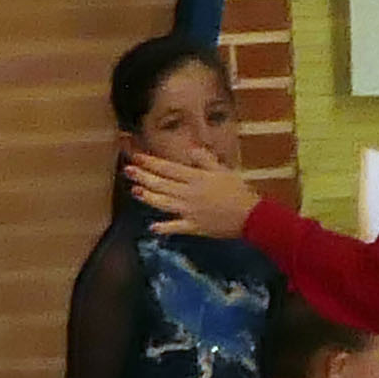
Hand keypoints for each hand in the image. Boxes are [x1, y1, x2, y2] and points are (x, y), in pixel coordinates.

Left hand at [124, 145, 257, 239]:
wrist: (251, 215)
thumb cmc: (238, 191)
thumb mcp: (223, 170)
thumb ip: (205, 160)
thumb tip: (190, 150)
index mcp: (196, 178)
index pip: (169, 168)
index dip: (152, 162)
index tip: (137, 157)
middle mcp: (189, 193)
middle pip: (162, 184)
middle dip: (143, 176)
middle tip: (128, 170)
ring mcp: (190, 211)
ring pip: (164, 203)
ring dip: (148, 197)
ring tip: (135, 191)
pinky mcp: (194, 226)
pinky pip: (176, 227)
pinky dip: (165, 227)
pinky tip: (153, 227)